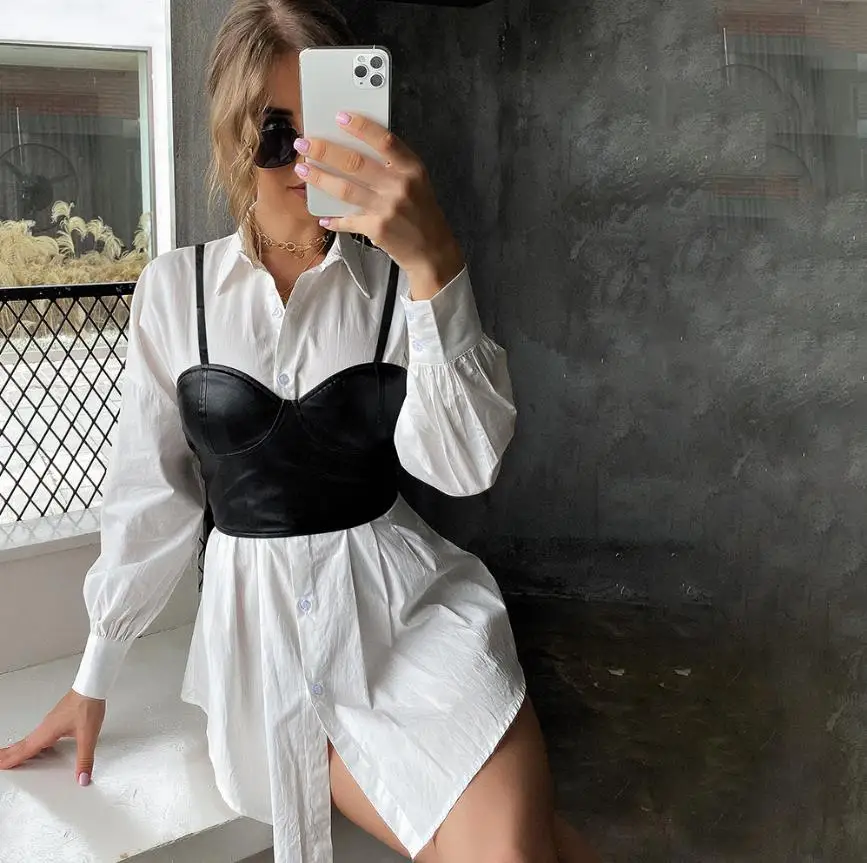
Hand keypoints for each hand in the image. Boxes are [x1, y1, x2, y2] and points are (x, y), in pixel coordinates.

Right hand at [0, 689, 104, 784]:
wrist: (92, 686)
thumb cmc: (88, 706)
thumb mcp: (88, 736)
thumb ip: (84, 759)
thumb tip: (82, 778)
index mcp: (48, 732)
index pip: (26, 750)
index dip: (12, 760)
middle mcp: (46, 727)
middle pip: (23, 744)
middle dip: (9, 754)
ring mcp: (51, 721)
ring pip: (31, 738)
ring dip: (19, 748)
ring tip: (12, 756)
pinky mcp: (58, 717)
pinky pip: (40, 733)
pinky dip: (34, 741)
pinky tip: (39, 744)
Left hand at [294, 112, 465, 299]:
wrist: (432, 250)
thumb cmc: (422, 213)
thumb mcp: (417, 183)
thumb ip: (393, 166)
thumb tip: (355, 149)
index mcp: (412, 169)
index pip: (384, 140)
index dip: (360, 127)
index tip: (340, 117)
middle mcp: (400, 186)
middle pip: (355, 163)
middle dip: (324, 150)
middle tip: (305, 143)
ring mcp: (387, 208)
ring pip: (345, 188)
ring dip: (319, 178)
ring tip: (304, 170)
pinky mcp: (377, 229)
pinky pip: (347, 220)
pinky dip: (333, 218)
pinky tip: (323, 215)